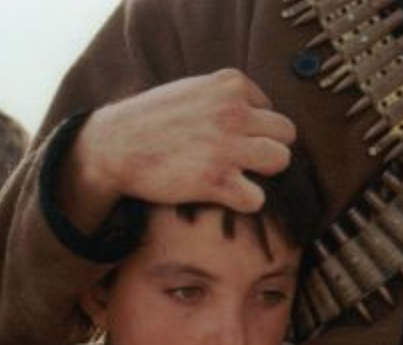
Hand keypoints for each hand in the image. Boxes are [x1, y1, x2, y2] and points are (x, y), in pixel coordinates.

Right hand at [60, 69, 296, 229]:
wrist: (116, 145)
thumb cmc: (152, 119)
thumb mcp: (192, 89)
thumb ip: (226, 96)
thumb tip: (258, 114)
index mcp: (230, 84)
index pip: (271, 109)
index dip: (255, 128)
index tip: (231, 139)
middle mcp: (233, 112)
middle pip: (286, 133)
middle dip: (269, 148)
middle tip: (245, 162)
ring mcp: (226, 146)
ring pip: (281, 160)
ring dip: (264, 173)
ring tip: (240, 177)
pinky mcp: (215, 180)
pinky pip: (257, 197)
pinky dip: (246, 201)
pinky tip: (227, 196)